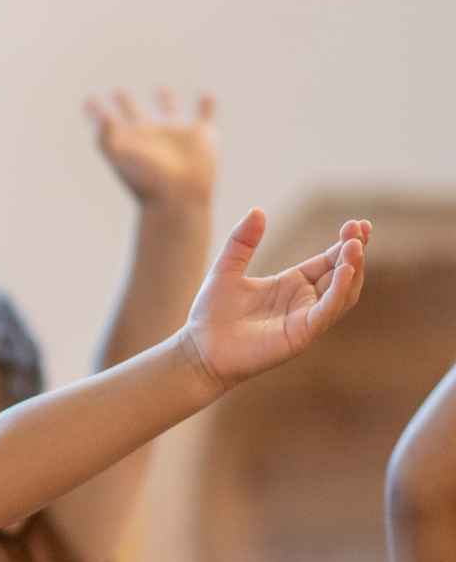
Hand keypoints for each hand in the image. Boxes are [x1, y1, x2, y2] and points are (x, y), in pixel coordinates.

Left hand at [87, 89, 216, 209]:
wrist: (179, 200)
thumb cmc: (146, 180)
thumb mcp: (119, 154)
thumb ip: (103, 132)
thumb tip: (91, 106)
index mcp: (127, 140)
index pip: (107, 122)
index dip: (96, 110)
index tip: (88, 100)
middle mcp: (149, 136)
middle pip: (135, 114)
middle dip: (126, 102)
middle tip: (118, 90)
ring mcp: (175, 135)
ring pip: (169, 111)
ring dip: (166, 100)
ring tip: (161, 89)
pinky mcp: (202, 137)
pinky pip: (205, 115)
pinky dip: (207, 105)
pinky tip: (206, 96)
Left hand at [182, 210, 368, 391]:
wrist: (199, 350)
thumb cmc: (212, 314)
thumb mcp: (226, 269)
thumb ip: (241, 242)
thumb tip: (257, 211)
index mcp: (292, 284)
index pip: (329, 261)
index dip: (345, 244)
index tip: (358, 224)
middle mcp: (304, 301)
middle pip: (343, 274)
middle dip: (355, 251)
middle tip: (361, 229)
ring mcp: (305, 319)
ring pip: (343, 293)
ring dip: (353, 269)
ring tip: (355, 245)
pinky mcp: (301, 334)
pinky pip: (327, 311)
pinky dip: (339, 291)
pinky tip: (344, 271)